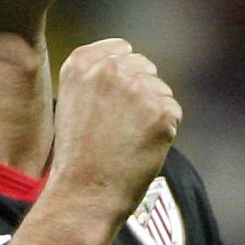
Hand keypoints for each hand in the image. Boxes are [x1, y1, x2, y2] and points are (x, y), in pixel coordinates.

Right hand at [45, 38, 181, 223]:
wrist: (84, 193)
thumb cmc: (78, 155)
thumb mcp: (71, 102)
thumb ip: (96, 77)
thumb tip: (131, 61)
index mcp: (81, 63)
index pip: (122, 50)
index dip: (124, 76)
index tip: (111, 103)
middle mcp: (109, 69)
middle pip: (145, 68)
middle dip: (141, 93)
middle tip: (120, 128)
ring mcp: (136, 88)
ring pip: (161, 91)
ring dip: (153, 113)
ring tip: (127, 141)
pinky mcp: (160, 111)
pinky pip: (173, 113)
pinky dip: (165, 132)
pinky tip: (141, 148)